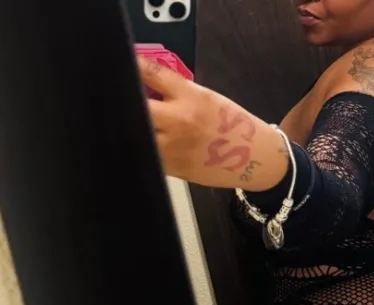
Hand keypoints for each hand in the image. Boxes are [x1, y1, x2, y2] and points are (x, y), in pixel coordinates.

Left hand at [137, 57, 287, 190]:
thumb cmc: (229, 124)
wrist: (250, 156)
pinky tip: (141, 142)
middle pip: (138, 107)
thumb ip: (175, 91)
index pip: (152, 74)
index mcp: (190, 96)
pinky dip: (140, 146)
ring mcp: (172, 146)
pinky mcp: (169, 168)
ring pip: (137, 134)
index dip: (133, 67)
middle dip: (128, 101)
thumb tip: (144, 87)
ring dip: (131, 127)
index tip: (124, 66)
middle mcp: (178, 120)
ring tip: (131, 124)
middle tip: (123, 100)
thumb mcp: (205, 97)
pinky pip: (145, 154)